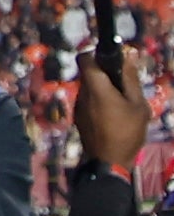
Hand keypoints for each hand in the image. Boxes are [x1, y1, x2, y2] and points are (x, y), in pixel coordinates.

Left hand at [74, 48, 147, 169]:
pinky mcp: (79, 116)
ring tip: (123, 102)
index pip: (85, 58)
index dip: (97, 54)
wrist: (108, 161)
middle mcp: (81, 93)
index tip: (114, 60)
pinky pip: (89, 100)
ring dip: (104, 88)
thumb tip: (129, 54)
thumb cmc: (126, 132)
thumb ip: (130, 78)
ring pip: (89, 87)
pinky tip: (115, 113)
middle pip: (89, 72)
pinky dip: (100, 100)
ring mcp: (78, 105)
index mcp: (95, 87)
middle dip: (106, 73)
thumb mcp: (137, 104)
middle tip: (125, 84)